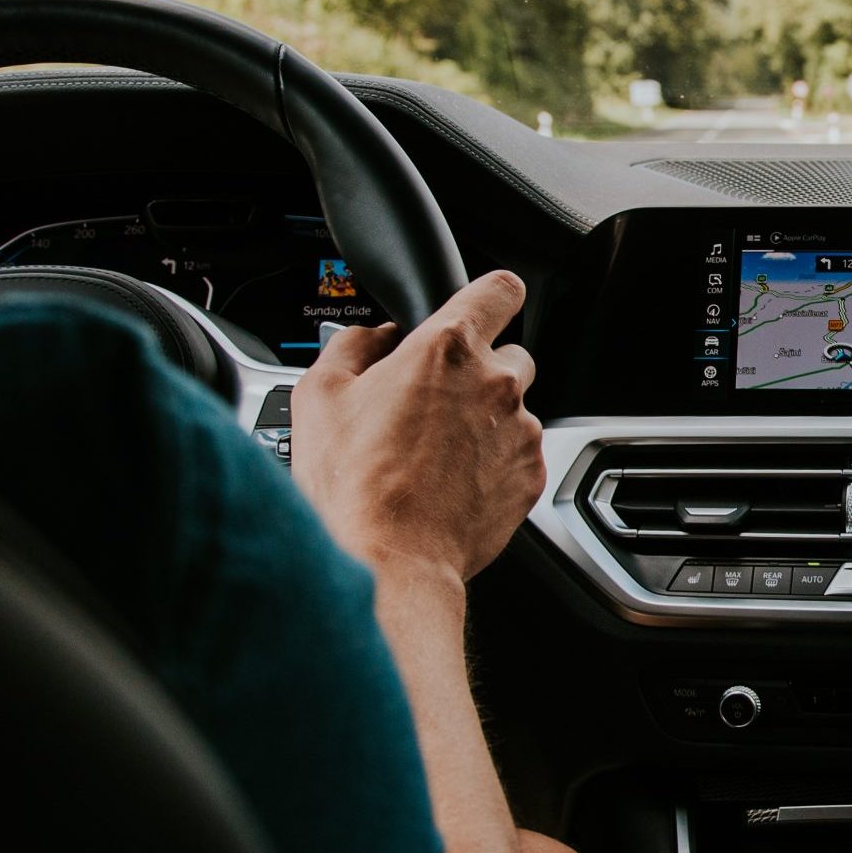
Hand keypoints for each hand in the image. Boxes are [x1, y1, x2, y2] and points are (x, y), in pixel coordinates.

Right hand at [291, 271, 546, 583]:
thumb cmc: (353, 485)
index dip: (490, 297)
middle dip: (477, 371)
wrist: (391, 562)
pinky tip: (451, 484)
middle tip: (433, 404)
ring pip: (513, 408)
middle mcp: (496, 383)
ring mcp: (520, 430)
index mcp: (447, 348)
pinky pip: (518, 454)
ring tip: (434, 456)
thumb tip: (374, 335)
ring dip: (483, 422)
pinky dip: (494, 463)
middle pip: (508, 354)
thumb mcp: (319, 395)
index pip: (499, 290)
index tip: (480, 309)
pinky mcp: (532, 475)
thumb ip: (351, 345)